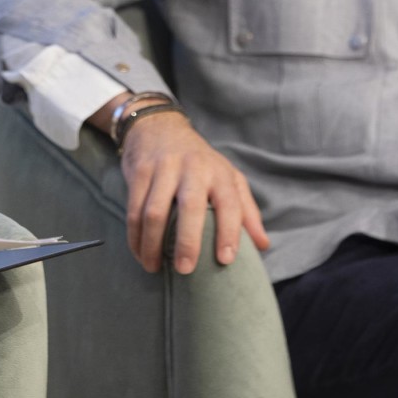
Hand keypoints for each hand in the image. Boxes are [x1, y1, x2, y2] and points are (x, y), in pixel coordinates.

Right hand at [113, 110, 268, 273]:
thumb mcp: (228, 177)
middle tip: (185, 270)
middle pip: (190, 207)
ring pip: (154, 212)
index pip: (229, 204)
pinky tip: (139, 252)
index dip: (229, 232)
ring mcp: (163, 169)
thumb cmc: (200, 161)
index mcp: (219, 173)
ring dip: (152, 244)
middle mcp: (193, 168)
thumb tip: (263, 245)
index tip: (226, 260)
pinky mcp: (140, 172)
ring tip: (153, 267)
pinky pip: (134, 209)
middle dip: (187, 241)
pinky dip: (135, 236)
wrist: (159, 126)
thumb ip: (246, 210)